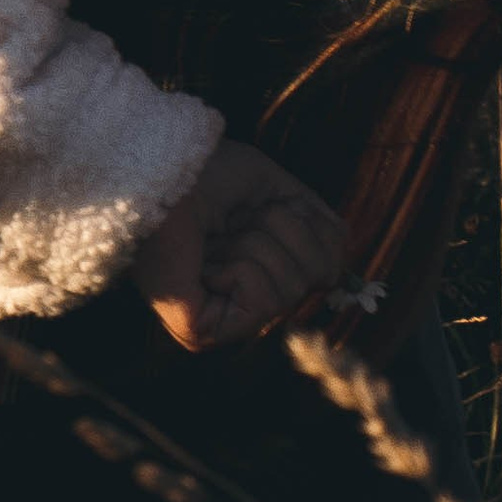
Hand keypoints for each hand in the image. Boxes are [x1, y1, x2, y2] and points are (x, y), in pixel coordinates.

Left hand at [130, 137, 346, 349]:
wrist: (160, 169)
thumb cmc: (205, 174)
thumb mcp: (275, 190)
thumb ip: (314, 224)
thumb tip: (341, 263)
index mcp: (259, 269)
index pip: (325, 265)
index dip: (307, 226)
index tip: (264, 206)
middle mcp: (241, 302)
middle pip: (313, 276)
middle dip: (280, 232)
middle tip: (235, 221)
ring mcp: (220, 323)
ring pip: (289, 289)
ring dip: (254, 244)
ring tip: (215, 238)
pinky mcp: (201, 332)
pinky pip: (262, 302)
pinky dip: (241, 266)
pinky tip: (206, 261)